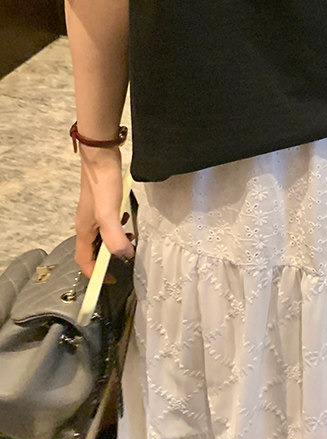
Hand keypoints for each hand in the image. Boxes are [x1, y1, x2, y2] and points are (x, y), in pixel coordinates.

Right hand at [74, 148, 134, 277]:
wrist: (101, 158)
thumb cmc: (102, 185)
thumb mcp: (109, 215)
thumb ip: (115, 238)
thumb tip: (125, 255)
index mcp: (84, 230)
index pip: (84, 261)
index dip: (95, 274)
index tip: (109, 280)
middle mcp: (86, 224)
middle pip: (93, 251)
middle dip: (107, 259)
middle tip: (125, 258)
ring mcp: (94, 214)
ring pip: (102, 237)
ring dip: (115, 243)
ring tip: (130, 240)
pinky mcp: (102, 205)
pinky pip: (109, 224)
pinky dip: (118, 229)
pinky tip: (127, 220)